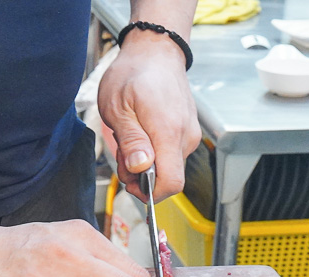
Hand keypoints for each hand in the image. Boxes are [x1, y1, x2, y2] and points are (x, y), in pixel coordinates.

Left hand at [98, 36, 201, 200]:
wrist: (155, 52)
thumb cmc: (132, 75)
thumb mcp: (118, 108)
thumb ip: (131, 141)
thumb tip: (141, 168)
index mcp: (169, 133)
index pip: (171, 183)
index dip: (149, 193)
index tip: (129, 183)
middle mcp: (186, 137)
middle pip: (166, 178)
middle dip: (140, 176)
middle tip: (121, 152)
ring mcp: (190, 134)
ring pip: (167, 167)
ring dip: (144, 162)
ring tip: (129, 137)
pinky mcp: (188, 131)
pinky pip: (170, 154)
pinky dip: (152, 152)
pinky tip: (140, 133)